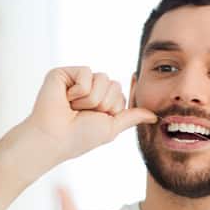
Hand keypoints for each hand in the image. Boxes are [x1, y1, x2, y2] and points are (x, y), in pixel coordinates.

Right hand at [25, 67, 156, 161]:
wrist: (54, 137)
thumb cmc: (79, 137)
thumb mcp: (112, 128)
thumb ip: (132, 117)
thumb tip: (154, 116)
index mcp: (100, 100)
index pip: (121, 93)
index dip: (113, 107)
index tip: (99, 116)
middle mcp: (89, 88)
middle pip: (114, 84)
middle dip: (102, 104)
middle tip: (82, 114)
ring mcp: (76, 79)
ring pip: (102, 78)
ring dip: (90, 99)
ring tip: (72, 108)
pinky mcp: (64, 73)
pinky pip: (86, 72)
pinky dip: (78, 90)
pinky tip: (65, 98)